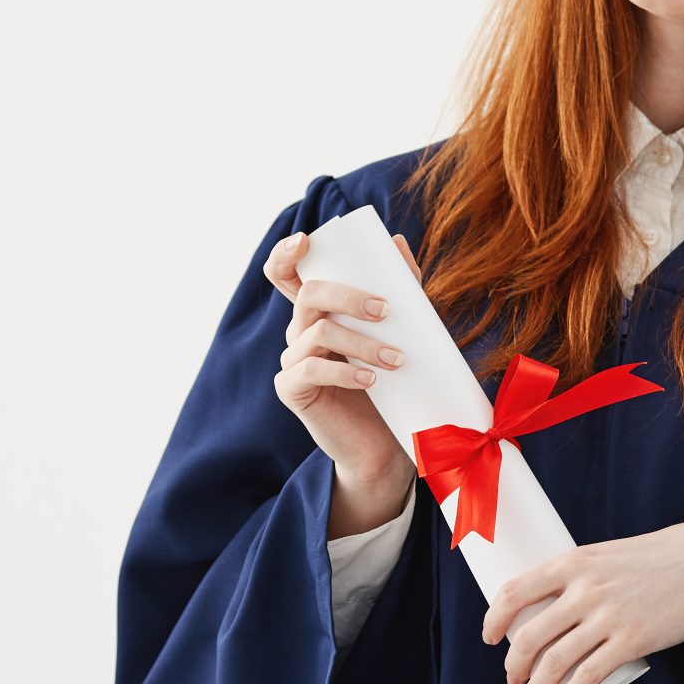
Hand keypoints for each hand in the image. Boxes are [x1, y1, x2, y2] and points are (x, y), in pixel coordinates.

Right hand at [263, 228, 423, 486]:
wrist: (384, 443)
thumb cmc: (391, 383)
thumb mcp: (398, 332)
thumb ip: (399, 289)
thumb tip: (396, 242)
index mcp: (318, 311)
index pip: (285, 274)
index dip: (285, 254)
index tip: (306, 240)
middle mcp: (299, 330)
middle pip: (309, 294)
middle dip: (349, 296)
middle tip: (387, 311)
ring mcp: (292, 359)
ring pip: (319, 332)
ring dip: (362, 342)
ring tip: (397, 359)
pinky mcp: (292, 390)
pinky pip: (311, 371)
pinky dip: (344, 372)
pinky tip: (370, 380)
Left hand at [480, 519, 683, 683]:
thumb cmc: (657, 559)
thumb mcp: (606, 555)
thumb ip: (578, 577)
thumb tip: (549, 608)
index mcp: (574, 563)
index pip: (515, 592)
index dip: (494, 619)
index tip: (489, 636)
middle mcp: (585, 590)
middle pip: (529, 636)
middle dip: (513, 666)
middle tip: (513, 679)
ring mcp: (608, 617)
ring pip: (554, 662)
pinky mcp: (632, 641)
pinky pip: (589, 676)